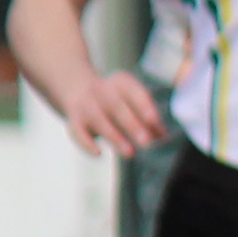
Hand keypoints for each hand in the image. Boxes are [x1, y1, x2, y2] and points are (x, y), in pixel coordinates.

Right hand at [47, 64, 170, 158]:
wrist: (77, 88)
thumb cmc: (114, 100)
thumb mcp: (132, 103)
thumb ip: (149, 119)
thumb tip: (163, 135)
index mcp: (120, 82)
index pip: (133, 91)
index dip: (143, 105)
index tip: (154, 120)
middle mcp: (101, 90)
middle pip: (116, 106)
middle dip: (131, 124)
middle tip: (146, 142)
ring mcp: (85, 104)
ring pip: (99, 120)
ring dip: (115, 137)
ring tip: (130, 153)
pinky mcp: (74, 120)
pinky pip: (78, 132)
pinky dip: (86, 143)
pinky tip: (99, 154)